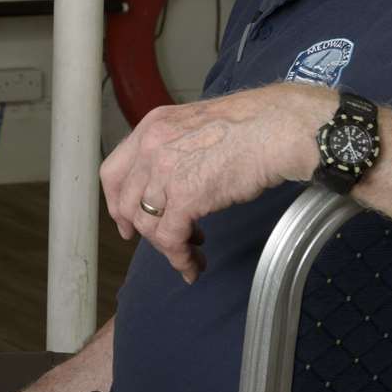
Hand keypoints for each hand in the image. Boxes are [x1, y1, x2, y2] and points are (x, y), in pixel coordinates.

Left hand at [100, 83, 331, 282]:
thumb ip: (175, 149)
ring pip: (147, 224)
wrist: (278, 128)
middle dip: (142, 230)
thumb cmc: (252, 126)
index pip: (112, 171)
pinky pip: (170, 238)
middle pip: (126, 202)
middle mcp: (150, 147)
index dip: (116, 202)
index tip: (126, 223)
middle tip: (164, 243)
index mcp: (150, 127)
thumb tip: (173, 182)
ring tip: (192, 251)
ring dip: (167, 246)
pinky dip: (180, 258)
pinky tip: (194, 264)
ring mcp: (165, 171)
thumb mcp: (196, 126)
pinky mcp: (186, 196)